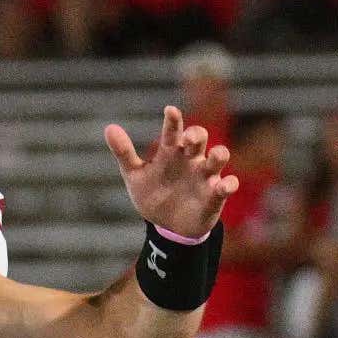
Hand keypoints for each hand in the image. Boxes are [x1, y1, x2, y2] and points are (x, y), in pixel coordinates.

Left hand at [104, 106, 237, 238]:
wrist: (168, 226)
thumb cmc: (153, 193)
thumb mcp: (135, 175)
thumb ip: (124, 153)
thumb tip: (109, 127)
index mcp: (170, 152)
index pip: (172, 132)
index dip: (173, 121)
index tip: (170, 110)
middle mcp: (190, 159)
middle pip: (199, 139)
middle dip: (196, 135)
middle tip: (188, 139)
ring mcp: (205, 176)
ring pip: (219, 157)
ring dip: (219, 154)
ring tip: (215, 155)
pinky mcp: (215, 195)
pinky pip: (227, 186)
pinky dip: (228, 184)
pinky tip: (223, 186)